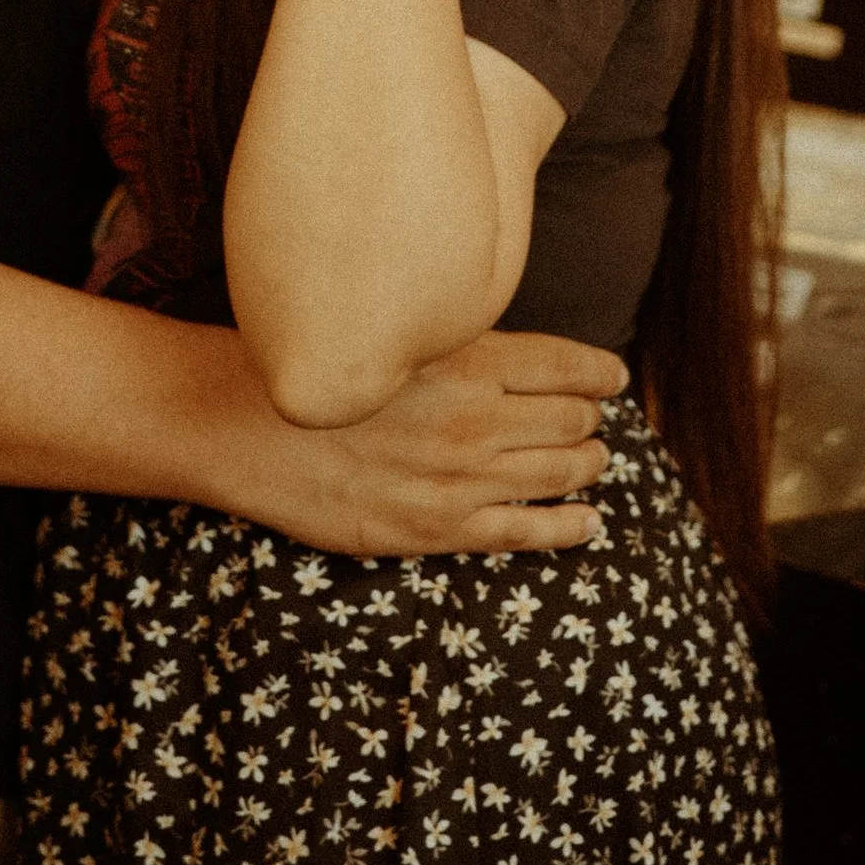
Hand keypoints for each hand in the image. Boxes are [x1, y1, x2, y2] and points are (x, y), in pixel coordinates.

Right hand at [230, 330, 623, 556]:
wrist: (251, 425)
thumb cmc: (321, 366)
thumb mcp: (400, 332)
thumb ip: (459, 342)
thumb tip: (516, 350)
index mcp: (470, 357)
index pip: (566, 365)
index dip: (599, 373)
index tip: (613, 378)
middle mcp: (476, 417)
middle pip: (570, 419)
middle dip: (591, 420)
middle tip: (595, 422)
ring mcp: (460, 477)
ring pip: (558, 473)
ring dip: (586, 466)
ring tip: (594, 461)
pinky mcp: (437, 527)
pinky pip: (523, 532)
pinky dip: (567, 527)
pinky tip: (589, 523)